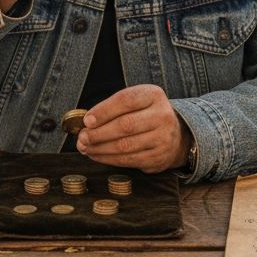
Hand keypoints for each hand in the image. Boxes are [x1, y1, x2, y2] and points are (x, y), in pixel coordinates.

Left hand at [76, 85, 191, 173]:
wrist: (174, 135)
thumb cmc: (145, 115)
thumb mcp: (135, 102)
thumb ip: (113, 107)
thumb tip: (86, 123)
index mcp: (154, 95)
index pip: (126, 100)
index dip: (103, 111)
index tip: (87, 120)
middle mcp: (162, 116)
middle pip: (125, 125)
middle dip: (98, 133)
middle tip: (82, 138)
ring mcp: (163, 138)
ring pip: (125, 146)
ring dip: (100, 148)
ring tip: (85, 148)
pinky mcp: (158, 157)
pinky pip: (129, 160)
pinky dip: (109, 159)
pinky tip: (97, 155)